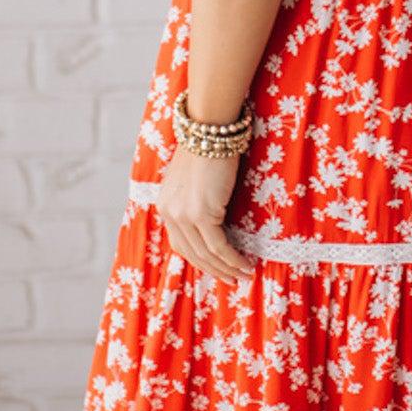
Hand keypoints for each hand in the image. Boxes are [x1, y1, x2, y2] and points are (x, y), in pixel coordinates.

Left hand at [156, 144, 257, 286]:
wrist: (210, 130)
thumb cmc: (208, 148)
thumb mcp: (194, 178)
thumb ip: (196, 200)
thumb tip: (213, 217)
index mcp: (166, 206)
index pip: (181, 244)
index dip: (200, 261)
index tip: (217, 269)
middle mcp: (170, 213)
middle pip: (192, 254)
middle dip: (214, 271)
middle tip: (234, 280)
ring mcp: (184, 215)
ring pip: (206, 254)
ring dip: (227, 268)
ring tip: (245, 275)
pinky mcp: (201, 213)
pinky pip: (218, 246)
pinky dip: (233, 258)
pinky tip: (246, 263)